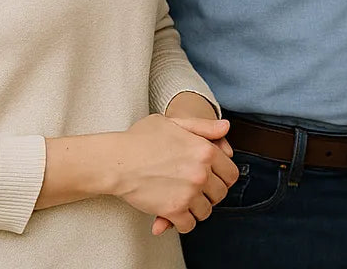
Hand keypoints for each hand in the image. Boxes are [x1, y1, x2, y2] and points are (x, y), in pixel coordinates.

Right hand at [108, 114, 237, 235]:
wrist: (115, 160)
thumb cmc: (140, 139)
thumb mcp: (174, 123)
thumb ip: (203, 126)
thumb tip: (226, 127)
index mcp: (205, 150)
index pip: (231, 173)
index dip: (222, 178)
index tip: (211, 181)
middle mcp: (201, 173)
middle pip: (220, 194)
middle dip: (211, 195)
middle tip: (197, 193)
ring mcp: (189, 193)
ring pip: (206, 211)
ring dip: (197, 210)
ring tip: (186, 203)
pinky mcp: (173, 210)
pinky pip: (189, 225)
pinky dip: (183, 223)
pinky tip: (176, 216)